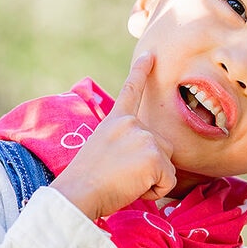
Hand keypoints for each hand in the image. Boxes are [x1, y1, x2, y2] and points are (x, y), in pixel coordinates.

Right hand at [50, 53, 176, 218]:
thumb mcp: (104, 149)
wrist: (78, 193)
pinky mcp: (155, 156)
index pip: (131, 90)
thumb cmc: (86, 182)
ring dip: (153, 179)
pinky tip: (133, 188)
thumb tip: (145, 155)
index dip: (141, 71)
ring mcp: (145, 137)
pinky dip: (155, 192)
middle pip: (162, 145)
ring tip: (126, 181)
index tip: (150, 54)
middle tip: (122, 175)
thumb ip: (126, 143)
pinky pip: (168, 182)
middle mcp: (132, 123)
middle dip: (151, 165)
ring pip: (167, 164)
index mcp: (116, 120)